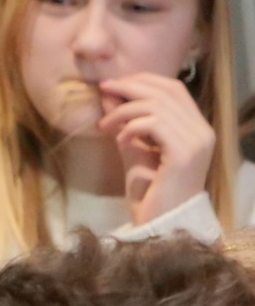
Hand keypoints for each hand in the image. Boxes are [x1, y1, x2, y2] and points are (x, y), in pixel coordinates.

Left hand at [98, 72, 215, 226]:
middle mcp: (202, 131)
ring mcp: (197, 142)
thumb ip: (127, 125)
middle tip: (103, 90)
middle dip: (130, 86)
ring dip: (124, 110)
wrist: (160, 224)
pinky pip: (155, 123)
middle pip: (167, 91)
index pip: (174, 89)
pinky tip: (119, 138)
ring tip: (105, 125)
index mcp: (196, 128)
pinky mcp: (184, 154)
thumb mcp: (135, 151)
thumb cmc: (149, 193)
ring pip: (158, 105)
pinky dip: (131, 126)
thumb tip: (109, 97)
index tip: (113, 85)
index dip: (143, 81)